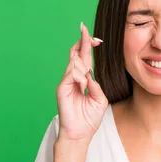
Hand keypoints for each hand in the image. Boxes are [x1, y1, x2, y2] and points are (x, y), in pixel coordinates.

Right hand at [56, 22, 107, 141]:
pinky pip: (70, 75)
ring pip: (74, 63)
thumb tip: (90, 74)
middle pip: (76, 54)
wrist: (80, 134)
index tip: (96, 38)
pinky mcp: (61, 89)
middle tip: (84, 27)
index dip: (88, 46)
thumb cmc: (89, 119)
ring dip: (83, 69)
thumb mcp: (100, 100)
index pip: (84, 58)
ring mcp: (66, 83)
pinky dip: (79, 78)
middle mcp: (73, 78)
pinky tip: (82, 86)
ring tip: (85, 85)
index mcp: (83, 80)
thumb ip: (96, 86)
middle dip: (82, 40)